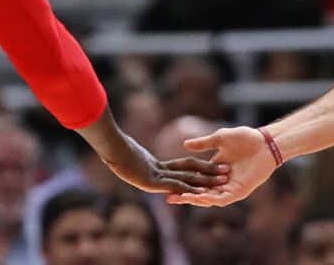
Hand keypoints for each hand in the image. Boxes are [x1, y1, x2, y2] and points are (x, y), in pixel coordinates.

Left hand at [100, 134, 228, 194]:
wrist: (109, 148)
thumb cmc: (116, 145)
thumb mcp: (127, 148)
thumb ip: (134, 148)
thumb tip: (132, 143)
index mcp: (154, 169)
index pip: (179, 171)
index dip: (196, 171)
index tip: (212, 169)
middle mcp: (157, 177)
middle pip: (186, 178)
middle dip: (206, 179)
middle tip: (224, 180)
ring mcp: (155, 181)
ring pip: (184, 183)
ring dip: (203, 183)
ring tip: (221, 182)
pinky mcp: (151, 183)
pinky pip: (175, 184)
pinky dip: (189, 187)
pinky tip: (203, 189)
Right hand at [166, 126, 276, 206]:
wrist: (264, 142)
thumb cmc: (244, 138)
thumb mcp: (219, 139)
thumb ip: (203, 143)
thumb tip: (185, 144)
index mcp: (214, 170)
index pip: (195, 180)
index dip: (182, 183)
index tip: (166, 184)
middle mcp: (220, 182)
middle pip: (199, 192)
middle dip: (184, 195)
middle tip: (168, 197)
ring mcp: (229, 188)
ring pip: (209, 198)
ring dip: (195, 199)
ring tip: (180, 197)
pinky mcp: (239, 192)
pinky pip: (222, 199)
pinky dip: (210, 199)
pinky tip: (199, 197)